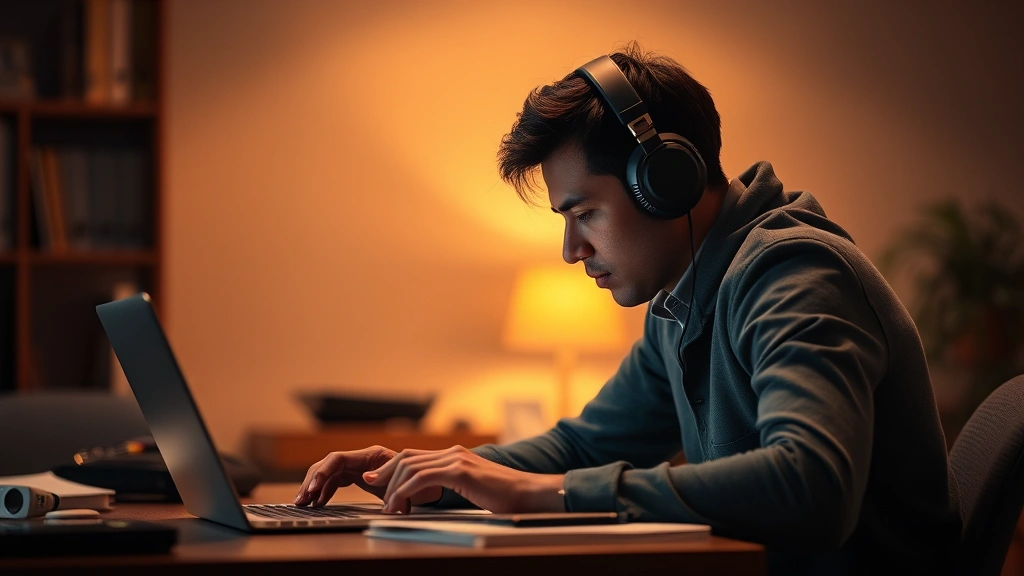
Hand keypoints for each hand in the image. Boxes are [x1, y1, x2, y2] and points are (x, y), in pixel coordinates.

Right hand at [293, 445, 441, 506]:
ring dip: (314, 487)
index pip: (338, 459)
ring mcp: (360, 466)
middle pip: (328, 465)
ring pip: (329, 473)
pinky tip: (318, 503)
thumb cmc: (420, 482)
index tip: (312, 491)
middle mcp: (362, 458)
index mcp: (371, 455)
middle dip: (311, 481)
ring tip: (303, 503)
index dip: (322, 473)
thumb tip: (367, 479)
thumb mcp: (405, 482)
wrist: (431, 484)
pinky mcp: (359, 476)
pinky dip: (325, 490)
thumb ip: (388, 479)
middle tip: (300, 500)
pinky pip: (336, 481)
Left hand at [364, 445, 565, 513]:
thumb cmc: (505, 496)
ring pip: (411, 466)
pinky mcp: (460, 470)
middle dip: (385, 472)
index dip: (392, 467)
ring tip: (388, 506)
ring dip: (394, 487)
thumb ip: (452, 486)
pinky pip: (423, 478)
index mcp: (455, 456)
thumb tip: (430, 497)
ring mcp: (457, 459)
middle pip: (407, 457)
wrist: (529, 493)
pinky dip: (406, 491)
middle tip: (371, 488)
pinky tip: (401, 504)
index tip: (377, 480)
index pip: (415, 457)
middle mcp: (453, 452)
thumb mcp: (472, 488)